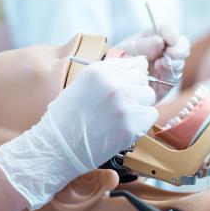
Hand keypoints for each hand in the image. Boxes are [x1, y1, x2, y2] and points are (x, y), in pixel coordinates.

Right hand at [0, 57, 157, 209]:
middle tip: (120, 106)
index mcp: (98, 72)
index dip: (131, 76)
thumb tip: (142, 62)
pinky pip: (151, 115)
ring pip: (149, 96)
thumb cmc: (68, 118)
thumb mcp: (83, 85)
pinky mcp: (130, 126)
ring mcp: (123, 106)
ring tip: (122, 116)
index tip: (126, 87)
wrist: (58, 148)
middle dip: (135, 91)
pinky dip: (142, 122)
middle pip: (142, 79)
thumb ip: (110, 73)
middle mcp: (112, 85)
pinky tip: (126, 127)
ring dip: (140, 105)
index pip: (133, 64)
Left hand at [116, 24, 189, 99]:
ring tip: (160, 63)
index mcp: (153, 38)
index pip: (167, 31)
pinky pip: (175, 76)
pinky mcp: (167, 81)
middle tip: (171, 53)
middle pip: (181, 44)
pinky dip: (170, 72)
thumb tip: (160, 41)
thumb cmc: (117, 62)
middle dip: (179, 48)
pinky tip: (160, 70)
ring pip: (180, 60)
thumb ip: (143, 45)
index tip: (171, 39)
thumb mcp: (127, 49)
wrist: (114, 83)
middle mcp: (163, 51)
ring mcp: (166, 66)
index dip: (172, 33)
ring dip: (175, 61)